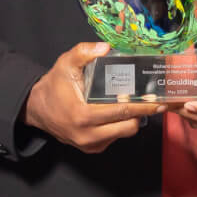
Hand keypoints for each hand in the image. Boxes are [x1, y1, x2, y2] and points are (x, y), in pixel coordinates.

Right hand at [22, 42, 164, 152]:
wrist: (37, 108)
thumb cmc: (54, 85)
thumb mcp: (65, 64)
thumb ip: (84, 52)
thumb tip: (106, 48)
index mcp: (84, 115)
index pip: (123, 113)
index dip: (144, 107)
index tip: (159, 102)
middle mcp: (88, 135)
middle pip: (128, 128)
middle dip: (142, 114)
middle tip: (149, 100)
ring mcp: (90, 144)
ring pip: (123, 134)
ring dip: (131, 120)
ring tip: (135, 104)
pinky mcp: (91, 148)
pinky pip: (114, 138)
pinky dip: (120, 126)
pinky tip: (119, 112)